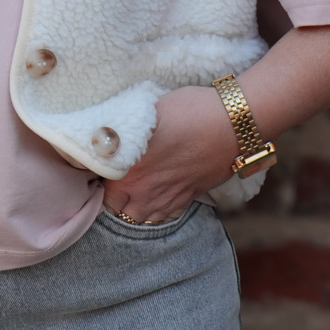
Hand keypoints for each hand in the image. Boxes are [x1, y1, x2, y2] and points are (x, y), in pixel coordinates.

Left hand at [101, 85, 238, 224]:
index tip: (99, 166)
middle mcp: (144, 191)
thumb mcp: (146, 112)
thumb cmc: (189, 111)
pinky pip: (165, 215)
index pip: (99, 186)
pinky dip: (157, 209)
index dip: (97, 176)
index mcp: (127, 170)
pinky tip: (157, 194)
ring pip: (140, 217)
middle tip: (115, 177)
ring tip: (135, 189)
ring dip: (134, 206)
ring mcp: (167, 198)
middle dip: (113, 195)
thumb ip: (123, 127)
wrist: (232, 124)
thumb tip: (106, 130)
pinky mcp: (188, 198)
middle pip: (117, 208)